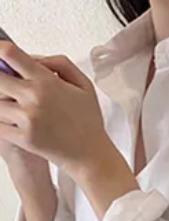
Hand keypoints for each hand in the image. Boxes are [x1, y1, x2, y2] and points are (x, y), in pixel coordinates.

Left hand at [0, 40, 113, 181]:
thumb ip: (60, 64)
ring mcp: (26, 119)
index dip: (0, 50)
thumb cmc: (89, 123)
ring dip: (3, 104)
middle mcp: (34, 98)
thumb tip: (33, 58)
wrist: (91, 155)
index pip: (9, 54)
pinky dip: (3, 123)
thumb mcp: (85, 85)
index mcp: (47, 82)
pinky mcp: (22, 138)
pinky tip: (14, 122)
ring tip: (16, 108)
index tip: (0, 53)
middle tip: (8, 85)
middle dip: (0, 79)